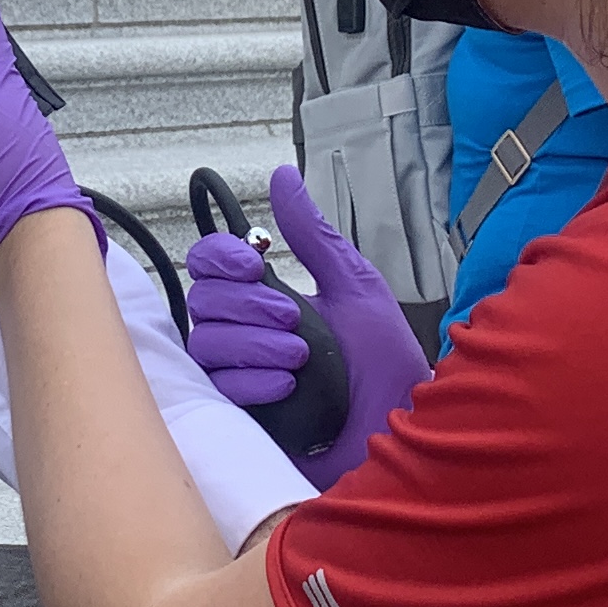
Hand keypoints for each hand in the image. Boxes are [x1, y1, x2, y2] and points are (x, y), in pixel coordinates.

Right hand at [178, 166, 429, 487]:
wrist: (406, 430)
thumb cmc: (388, 366)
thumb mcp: (355, 288)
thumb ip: (312, 236)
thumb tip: (283, 176)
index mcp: (268, 300)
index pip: (211, 265)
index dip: (222, 258)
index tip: (255, 264)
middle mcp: (246, 336)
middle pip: (202, 299)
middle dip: (248, 304)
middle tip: (293, 319)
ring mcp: (240, 377)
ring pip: (206, 341)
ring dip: (254, 342)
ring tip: (298, 356)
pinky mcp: (240, 419)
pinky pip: (217, 387)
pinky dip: (252, 380)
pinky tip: (287, 386)